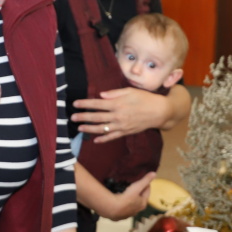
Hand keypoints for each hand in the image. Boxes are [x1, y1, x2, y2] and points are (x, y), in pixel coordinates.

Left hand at [73, 84, 190, 141]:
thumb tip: (100, 95)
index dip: (85, 104)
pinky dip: (103, 139)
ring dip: (89, 129)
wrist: (159, 112)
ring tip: (79, 128)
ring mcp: (121, 126)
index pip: (97, 104)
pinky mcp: (126, 132)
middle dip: (83, 117)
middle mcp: (118, 116)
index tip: (75, 104)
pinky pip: (112, 137)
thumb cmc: (145, 98)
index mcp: (118, 104)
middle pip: (96, 117)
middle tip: (72, 117)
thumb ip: (114, 93)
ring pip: (102, 129)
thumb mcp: (130, 91)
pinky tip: (95, 140)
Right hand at [101, 171, 155, 220]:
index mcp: (143, 203)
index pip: (147, 192)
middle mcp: (137, 210)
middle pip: (140, 199)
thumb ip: (145, 180)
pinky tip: (118, 201)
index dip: (146, 184)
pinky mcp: (119, 216)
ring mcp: (128, 214)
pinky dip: (122, 205)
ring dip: (130, 200)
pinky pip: (122, 209)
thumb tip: (154, 173)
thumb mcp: (137, 187)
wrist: (112, 209)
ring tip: (126, 193)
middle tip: (135, 186)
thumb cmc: (126, 197)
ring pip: (131, 205)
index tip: (144, 179)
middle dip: (138, 193)